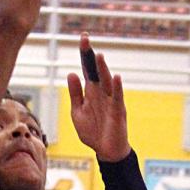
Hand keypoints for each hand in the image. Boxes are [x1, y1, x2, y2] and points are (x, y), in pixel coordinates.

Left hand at [67, 35, 129, 161]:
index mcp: (91, 92)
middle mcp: (101, 93)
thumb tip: (71, 73)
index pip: (86, 69)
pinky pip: (118, 98)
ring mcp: (110, 101)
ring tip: (98, 55)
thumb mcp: (78, 112)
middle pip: (95, 71)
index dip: (84, 55)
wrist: (106, 151)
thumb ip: (75, 94)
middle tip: (85, 39)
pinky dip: (118, 88)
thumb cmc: (93, 131)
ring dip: (102, 69)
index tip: (82, 39)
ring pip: (107, 81)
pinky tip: (117, 77)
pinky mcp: (118, 111)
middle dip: (90, 56)